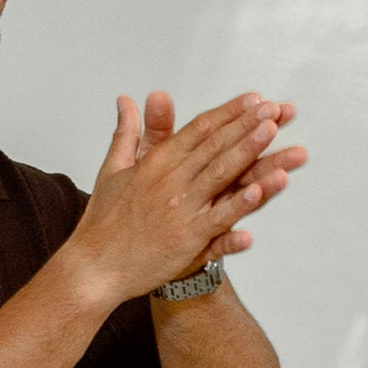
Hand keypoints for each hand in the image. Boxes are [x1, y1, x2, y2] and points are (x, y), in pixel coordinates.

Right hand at [73, 88, 307, 302]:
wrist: (94, 267)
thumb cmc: (104, 221)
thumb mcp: (113, 169)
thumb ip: (127, 133)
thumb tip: (126, 101)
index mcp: (155, 163)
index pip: (198, 130)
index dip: (228, 113)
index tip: (252, 100)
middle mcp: (169, 182)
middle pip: (214, 147)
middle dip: (245, 124)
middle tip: (273, 107)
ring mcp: (180, 210)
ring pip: (221, 176)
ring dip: (248, 152)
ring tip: (271, 132)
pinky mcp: (186, 239)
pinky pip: (218, 221)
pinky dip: (238, 207)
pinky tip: (258, 193)